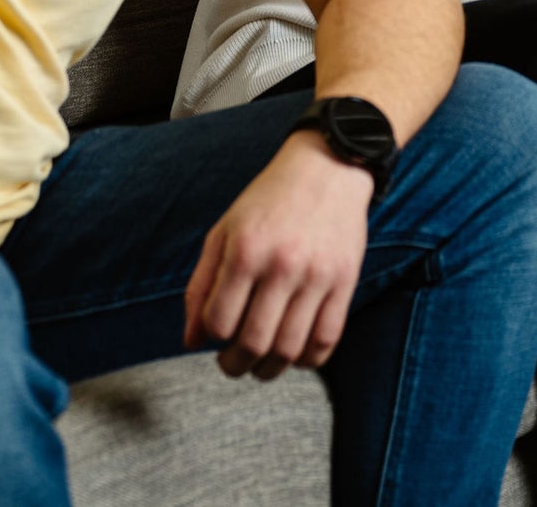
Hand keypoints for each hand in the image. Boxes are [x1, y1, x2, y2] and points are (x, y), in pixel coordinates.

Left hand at [184, 131, 373, 378]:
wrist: (328, 166)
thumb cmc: (269, 198)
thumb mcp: (225, 230)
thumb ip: (201, 284)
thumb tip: (191, 340)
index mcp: (246, 250)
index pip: (218, 322)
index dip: (211, 338)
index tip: (216, 336)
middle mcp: (282, 265)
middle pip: (253, 343)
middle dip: (235, 364)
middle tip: (233, 362)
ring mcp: (317, 275)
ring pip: (289, 349)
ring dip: (269, 369)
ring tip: (261, 364)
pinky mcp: (345, 280)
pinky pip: (327, 339)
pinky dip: (309, 360)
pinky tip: (296, 354)